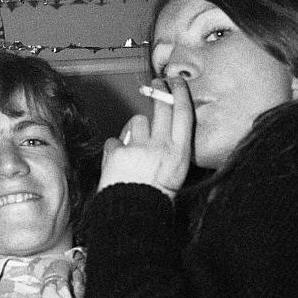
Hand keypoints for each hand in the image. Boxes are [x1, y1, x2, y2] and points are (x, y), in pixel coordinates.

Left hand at [97, 76, 193, 197]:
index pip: (183, 114)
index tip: (176, 82)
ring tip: (133, 148)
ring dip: (134, 130)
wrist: (133, 215)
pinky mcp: (118, 151)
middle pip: (161, 108)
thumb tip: (162, 135)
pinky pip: (114, 141)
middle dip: (159, 92)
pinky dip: (114, 149)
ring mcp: (139, 147)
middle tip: (156, 84)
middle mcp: (161, 146)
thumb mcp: (175, 175)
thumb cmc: (154, 199)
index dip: (180, 93)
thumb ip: (170, 152)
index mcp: (179, 153)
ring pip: (137, 121)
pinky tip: (117, 163)